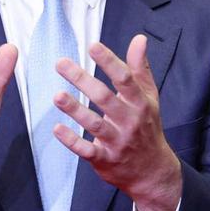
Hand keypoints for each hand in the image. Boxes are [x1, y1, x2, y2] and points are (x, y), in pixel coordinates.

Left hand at [52, 34, 182, 210]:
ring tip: (57, 96)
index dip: (109, 61)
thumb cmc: (147, 126)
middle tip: (61, 63)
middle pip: (105, 98)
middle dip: (82, 80)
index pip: (125, 79)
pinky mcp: (105, 160)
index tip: (93, 46)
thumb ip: (140, 68)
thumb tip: (139, 39)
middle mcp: (130, 121)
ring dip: (75, 110)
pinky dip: (72, 141)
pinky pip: (87, 150)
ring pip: (95, 125)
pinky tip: (57, 128)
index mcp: (140, 103)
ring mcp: (118, 142)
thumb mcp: (149, 97)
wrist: (152, 171)